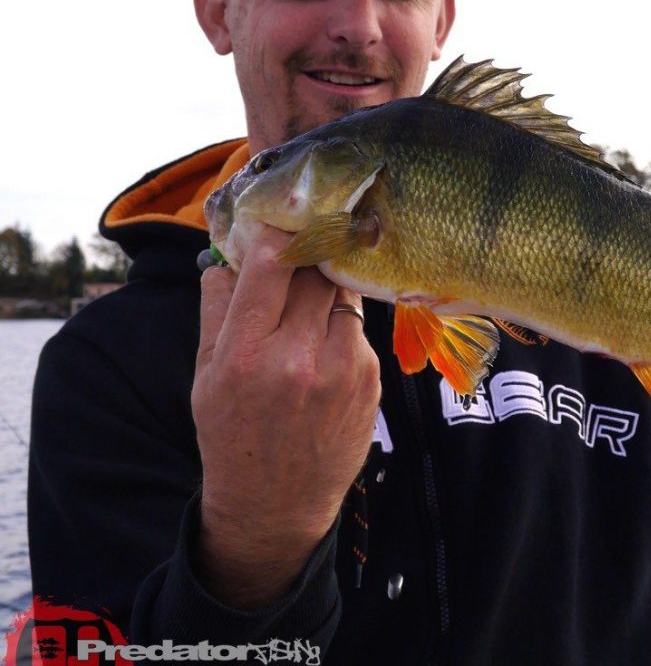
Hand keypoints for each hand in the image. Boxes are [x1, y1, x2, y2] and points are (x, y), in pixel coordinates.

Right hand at [192, 225, 379, 609]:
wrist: (276, 503)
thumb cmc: (232, 433)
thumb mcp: (204, 374)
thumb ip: (216, 308)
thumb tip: (228, 254)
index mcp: (246, 354)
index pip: (271, 264)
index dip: (277, 235)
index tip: (277, 223)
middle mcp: (298, 359)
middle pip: (315, 271)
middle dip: (306, 253)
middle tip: (300, 245)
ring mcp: (342, 369)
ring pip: (341, 292)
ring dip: (325, 286)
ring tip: (308, 297)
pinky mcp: (370, 378)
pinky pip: (357, 326)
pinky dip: (340, 322)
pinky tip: (322, 342)